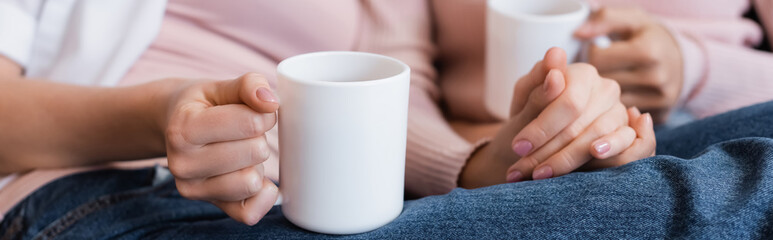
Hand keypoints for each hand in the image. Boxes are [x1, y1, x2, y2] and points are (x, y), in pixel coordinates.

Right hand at [163, 73, 278, 224]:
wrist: (174, 127)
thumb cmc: (202, 105)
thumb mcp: (220, 86)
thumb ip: (248, 85)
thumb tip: (271, 102)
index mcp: (183, 129)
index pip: (249, 124)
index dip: (263, 114)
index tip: (253, 111)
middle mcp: (182, 164)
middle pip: (255, 153)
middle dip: (259, 138)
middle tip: (243, 134)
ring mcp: (193, 190)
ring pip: (253, 182)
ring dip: (257, 164)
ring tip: (240, 152)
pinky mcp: (210, 206)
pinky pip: (250, 213)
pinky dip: (261, 195)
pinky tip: (252, 175)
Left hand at [504, 64, 632, 181]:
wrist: (538, 138)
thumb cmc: (530, 114)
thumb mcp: (524, 99)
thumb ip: (538, 85)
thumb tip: (555, 62)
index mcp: (583, 73)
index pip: (568, 103)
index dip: (542, 127)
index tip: (519, 147)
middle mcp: (607, 89)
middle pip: (580, 125)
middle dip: (547, 151)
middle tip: (520, 170)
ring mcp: (620, 112)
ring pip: (597, 139)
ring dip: (566, 161)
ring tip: (539, 174)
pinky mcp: (628, 134)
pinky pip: (628, 147)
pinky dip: (612, 153)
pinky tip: (595, 154)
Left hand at [575, 7, 682, 123]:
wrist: (683, 60)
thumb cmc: (650, 38)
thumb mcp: (631, 20)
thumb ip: (604, 20)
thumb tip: (578, 33)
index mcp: (648, 51)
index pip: (597, 59)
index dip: (590, 53)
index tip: (595, 51)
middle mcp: (657, 77)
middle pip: (603, 83)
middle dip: (594, 76)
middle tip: (597, 69)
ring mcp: (660, 99)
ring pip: (612, 103)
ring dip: (603, 94)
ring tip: (605, 82)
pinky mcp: (662, 115)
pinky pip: (626, 117)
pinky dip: (617, 109)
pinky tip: (615, 98)